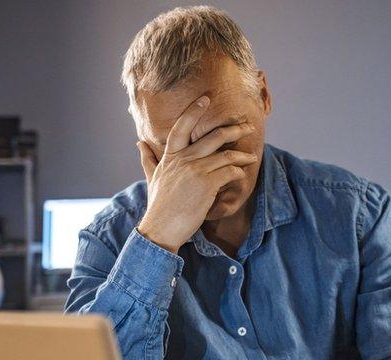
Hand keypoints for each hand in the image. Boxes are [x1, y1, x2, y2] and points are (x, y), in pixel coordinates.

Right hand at [136, 95, 256, 252]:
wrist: (161, 229)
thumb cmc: (159, 206)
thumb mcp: (152, 179)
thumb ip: (148, 159)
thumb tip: (139, 143)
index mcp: (170, 157)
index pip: (181, 127)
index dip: (193, 110)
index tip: (206, 98)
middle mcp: (183, 160)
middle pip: (213, 137)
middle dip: (234, 129)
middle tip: (247, 126)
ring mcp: (196, 171)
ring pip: (226, 155)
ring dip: (242, 155)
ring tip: (252, 156)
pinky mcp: (207, 185)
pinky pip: (229, 172)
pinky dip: (238, 173)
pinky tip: (242, 175)